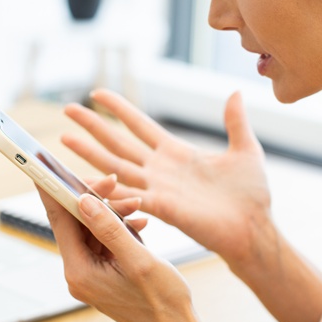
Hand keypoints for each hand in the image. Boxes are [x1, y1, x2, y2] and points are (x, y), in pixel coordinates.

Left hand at [36, 185, 193, 321]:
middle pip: (75, 222)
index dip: (53, 191)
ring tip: (138, 206)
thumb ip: (109, 229)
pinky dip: (120, 228)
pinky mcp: (104, 273)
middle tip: (113, 181)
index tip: (45, 165)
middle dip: (95, 199)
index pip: (59, 222)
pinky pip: (105, 241)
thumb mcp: (137, 260)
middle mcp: (79, 273)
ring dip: (113, 213)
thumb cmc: (162, 302)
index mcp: (80, 272)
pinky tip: (140, 223)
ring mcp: (91, 274)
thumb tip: (83, 200)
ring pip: (93, 229)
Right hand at [61, 89, 273, 272]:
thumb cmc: (252, 196)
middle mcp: (161, 170)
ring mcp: (159, 189)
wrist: (256, 230)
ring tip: (65, 138)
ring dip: (90, 153)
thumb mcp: (246, 150)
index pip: (140, 125)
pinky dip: (111, 190)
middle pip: (118, 142)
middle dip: (93, 126)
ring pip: (116, 167)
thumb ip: (236, 122)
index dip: (119, 109)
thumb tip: (237, 92)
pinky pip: (131, 197)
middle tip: (67, 109)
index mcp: (176, 153)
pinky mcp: (163, 209)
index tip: (97, 93)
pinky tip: (88, 181)